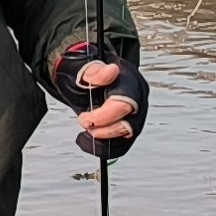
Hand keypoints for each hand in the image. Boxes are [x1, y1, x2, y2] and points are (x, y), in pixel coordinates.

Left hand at [52, 43, 148, 158]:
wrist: (79, 80)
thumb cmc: (80, 73)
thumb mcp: (78, 68)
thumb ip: (92, 70)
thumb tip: (110, 71)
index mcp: (128, 79)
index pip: (126, 102)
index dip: (104, 116)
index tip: (83, 117)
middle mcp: (137, 97)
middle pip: (130, 123)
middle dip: (104, 129)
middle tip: (84, 122)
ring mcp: (134, 113)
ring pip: (128, 135)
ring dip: (103, 138)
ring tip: (86, 131)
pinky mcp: (128, 126)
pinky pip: (122, 145)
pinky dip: (103, 147)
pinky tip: (86, 140)